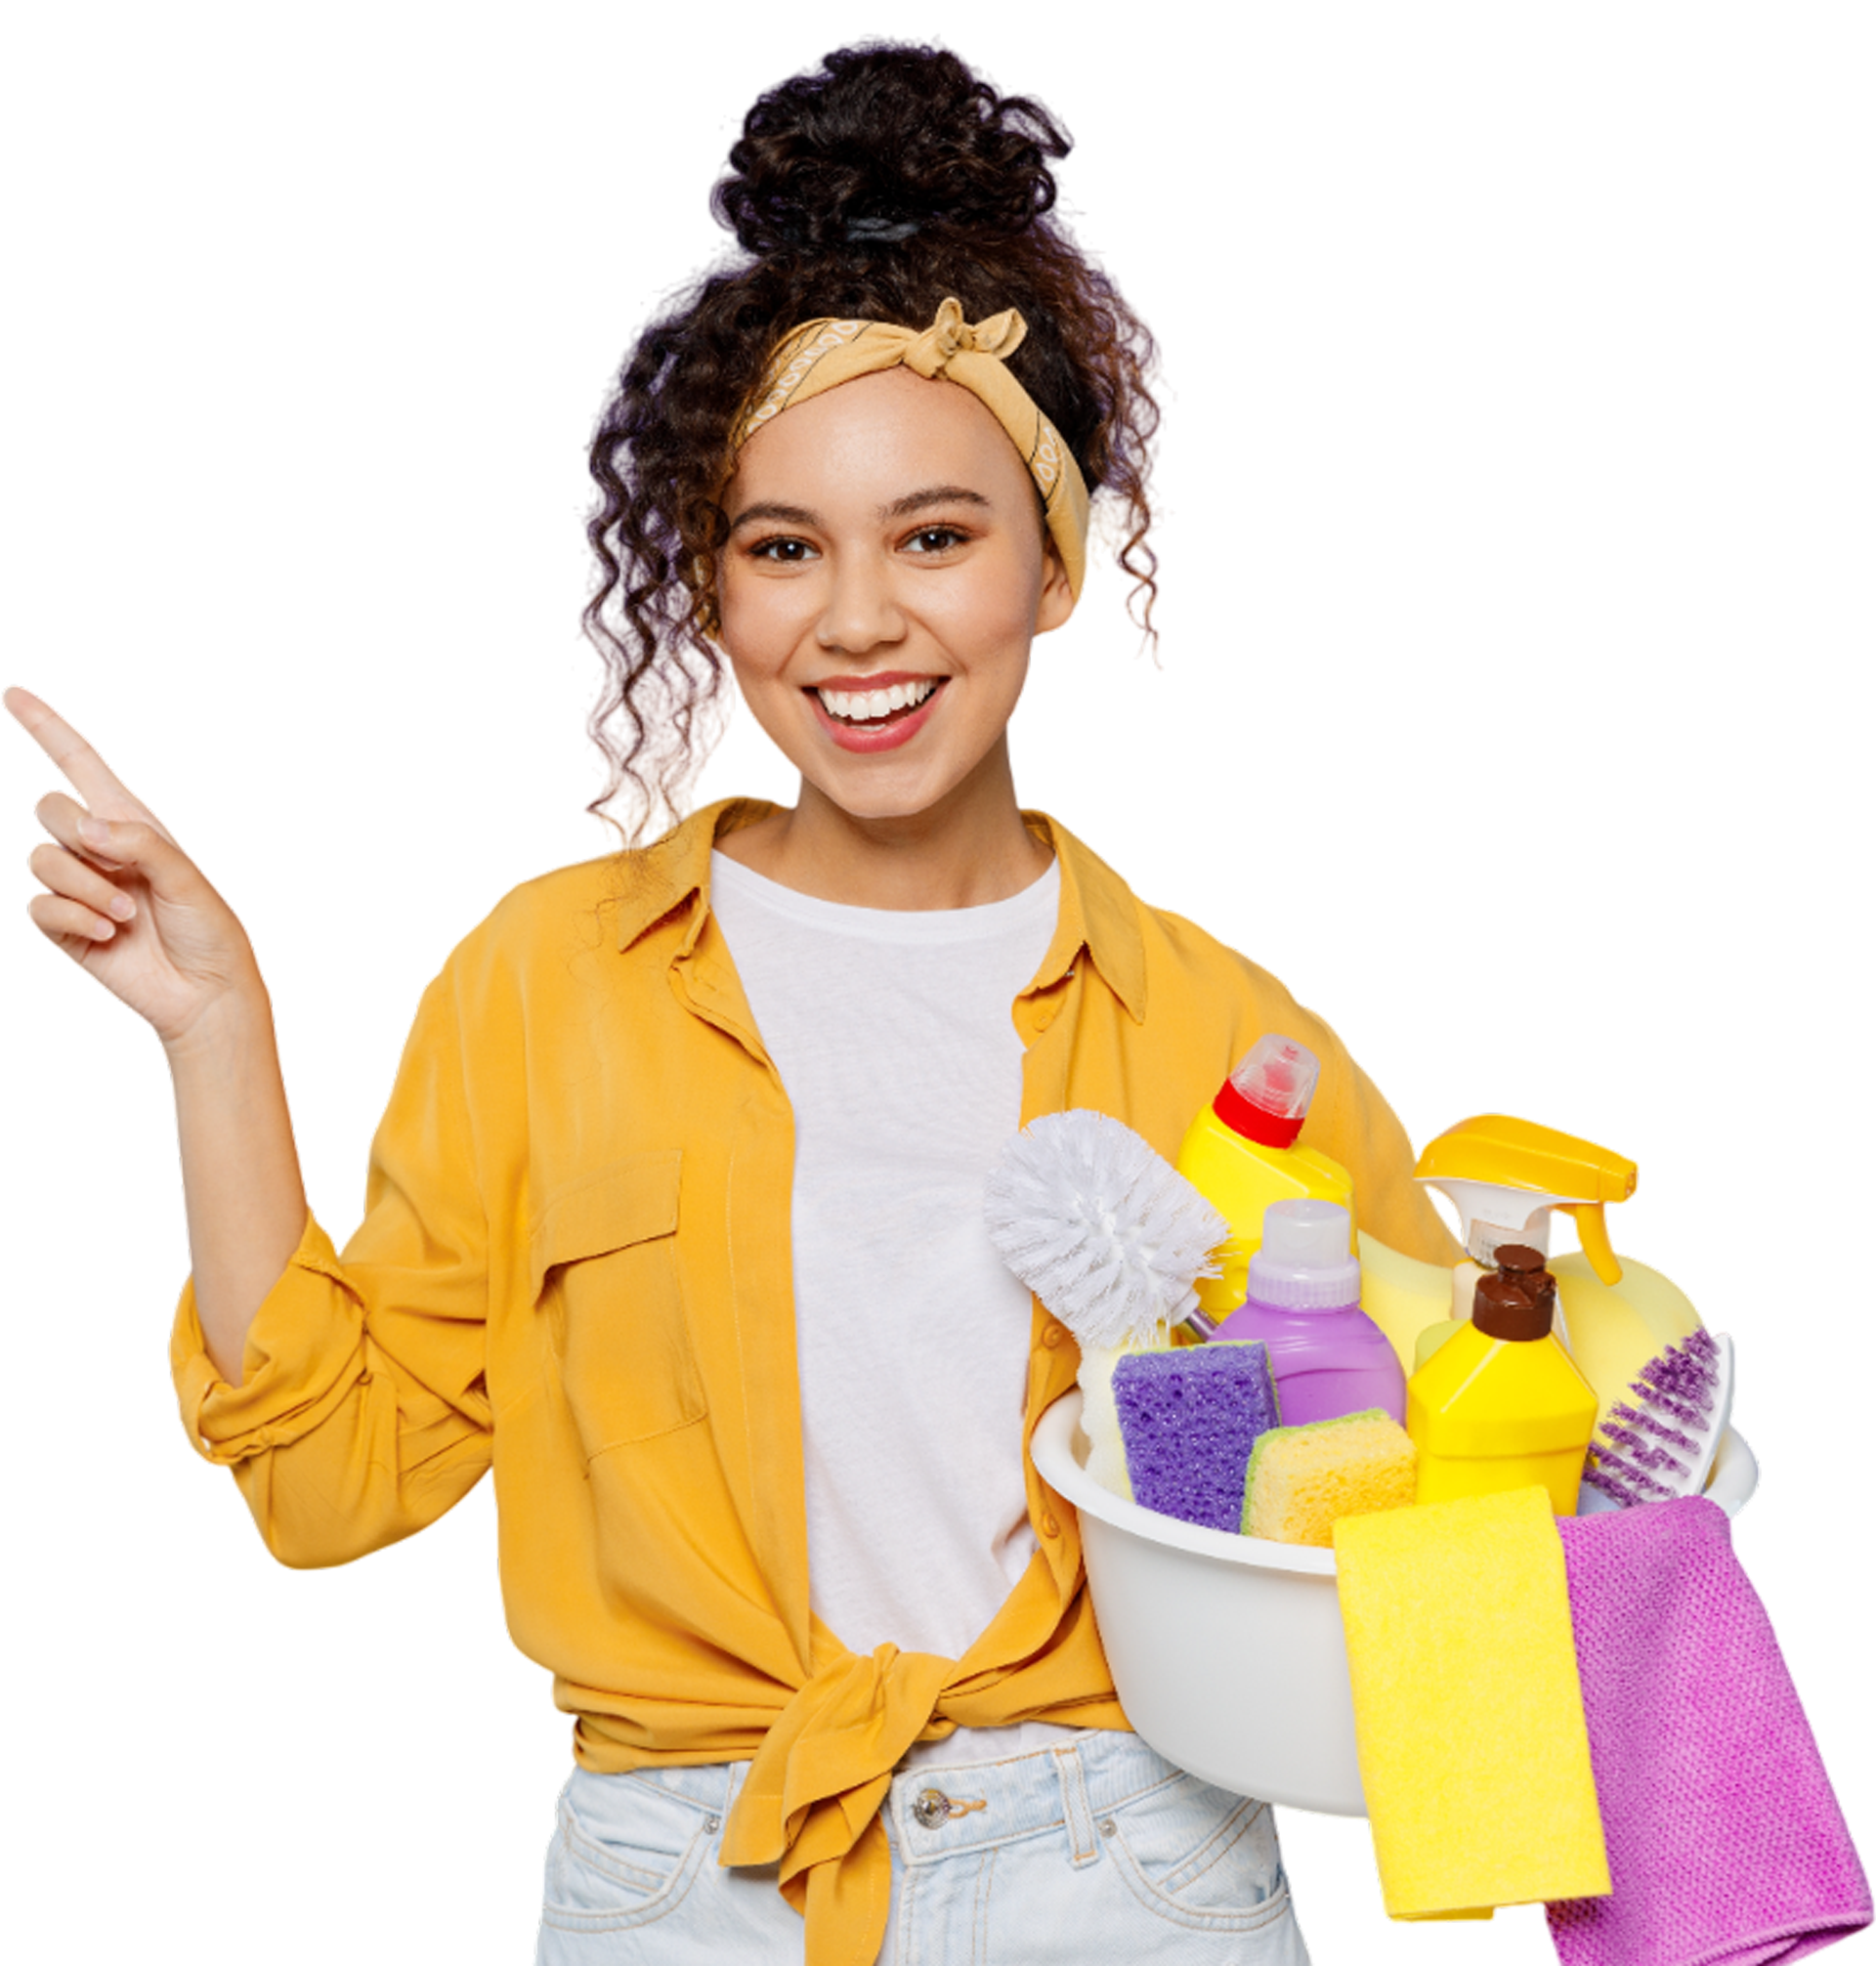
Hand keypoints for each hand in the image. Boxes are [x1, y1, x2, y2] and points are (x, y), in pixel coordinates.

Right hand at [6, 683, 267, 1050]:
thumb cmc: (209, 930)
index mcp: (133, 823)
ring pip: (40, 858)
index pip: (81, 765)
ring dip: (83, 885)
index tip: (13, 695)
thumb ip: (138, 842)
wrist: (206, 992)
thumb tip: (84, 828)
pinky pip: (39, 905)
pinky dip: (74, 916)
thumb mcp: (187, 877)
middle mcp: (100, 849)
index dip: (48, 729)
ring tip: (126, 915)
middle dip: (73, 831)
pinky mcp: (63, 927)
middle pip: (47, 807)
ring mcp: (79, 887)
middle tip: (117, 867)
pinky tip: (109, 935)